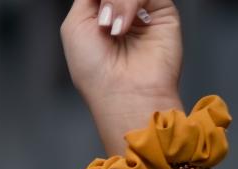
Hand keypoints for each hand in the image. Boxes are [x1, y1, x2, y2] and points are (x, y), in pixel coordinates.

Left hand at [61, 0, 184, 153]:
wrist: (122, 92)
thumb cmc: (94, 71)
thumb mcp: (75, 25)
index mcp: (98, 13)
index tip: (93, 7)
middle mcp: (120, 10)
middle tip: (101, 19)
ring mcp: (142, 10)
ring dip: (115, 2)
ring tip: (110, 29)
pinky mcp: (163, 11)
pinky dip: (130, 3)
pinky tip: (122, 27)